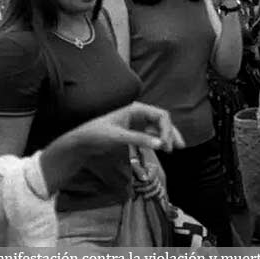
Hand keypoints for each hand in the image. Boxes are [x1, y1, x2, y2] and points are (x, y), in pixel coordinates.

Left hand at [70, 102, 184, 152]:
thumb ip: (139, 139)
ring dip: (166, 137)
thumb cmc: (97, 134)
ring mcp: (136, 122)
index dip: (167, 130)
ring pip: (158, 128)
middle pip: (162, 121)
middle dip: (171, 133)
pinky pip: (150, 134)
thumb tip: (160, 145)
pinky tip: (160, 147)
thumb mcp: (118, 137)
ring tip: (172, 149)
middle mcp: (138, 113)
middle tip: (178, 148)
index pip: (161, 116)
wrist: (81, 141)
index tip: (166, 145)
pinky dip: (157, 140)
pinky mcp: (133, 131)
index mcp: (136, 109)